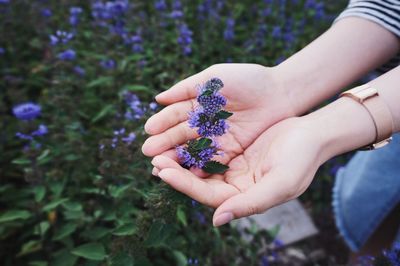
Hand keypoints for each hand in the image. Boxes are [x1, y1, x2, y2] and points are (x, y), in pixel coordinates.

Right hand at [142, 63, 294, 160]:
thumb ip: (186, 87)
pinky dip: (199, 166)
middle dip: (165, 143)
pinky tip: (187, 171)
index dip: (162, 122)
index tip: (148, 130)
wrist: (280, 92)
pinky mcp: (231, 151)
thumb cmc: (248, 79)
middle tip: (148, 152)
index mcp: (197, 105)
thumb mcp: (215, 78)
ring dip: (177, 158)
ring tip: (161, 165)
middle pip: (181, 135)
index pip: (175, 115)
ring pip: (193, 150)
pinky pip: (212, 160)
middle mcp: (204, 124)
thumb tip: (158, 98)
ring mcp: (217, 139)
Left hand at [150, 117, 326, 225]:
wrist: (312, 135)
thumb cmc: (301, 160)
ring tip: (159, 147)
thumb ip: (249, 205)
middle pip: (199, 182)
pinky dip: (194, 144)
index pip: (208, 196)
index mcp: (244, 199)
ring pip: (200, 165)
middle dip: (176, 171)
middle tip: (154, 159)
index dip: (184, 185)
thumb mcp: (279, 184)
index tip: (163, 172)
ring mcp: (233, 169)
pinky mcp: (234, 152)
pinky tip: (179, 134)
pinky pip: (209, 149)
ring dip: (181, 157)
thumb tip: (216, 221)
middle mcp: (235, 187)